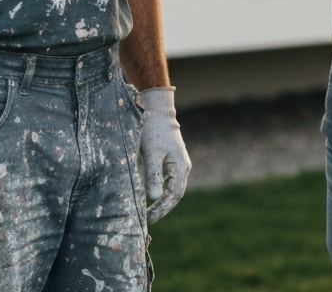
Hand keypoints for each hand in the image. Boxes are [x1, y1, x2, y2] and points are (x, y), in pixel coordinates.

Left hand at [139, 87, 190, 222]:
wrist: (157, 111)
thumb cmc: (154, 130)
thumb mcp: (152, 153)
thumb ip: (153, 175)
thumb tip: (154, 197)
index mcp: (181, 167)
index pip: (174, 195)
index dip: (163, 208)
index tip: (149, 218)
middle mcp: (183, 167)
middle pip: (175, 194)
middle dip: (163, 208)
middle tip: (148, 220)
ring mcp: (178, 164)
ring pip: (173, 189)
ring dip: (162, 201)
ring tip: (149, 212)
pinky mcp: (171, 161)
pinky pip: (169, 181)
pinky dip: (161, 191)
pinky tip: (151, 196)